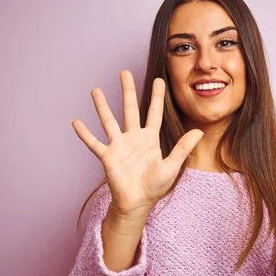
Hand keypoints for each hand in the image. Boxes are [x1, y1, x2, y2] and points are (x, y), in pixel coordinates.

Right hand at [71, 70, 203, 218]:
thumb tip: (199, 132)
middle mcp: (133, 138)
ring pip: (109, 121)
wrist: (138, 203)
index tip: (159, 80)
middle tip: (124, 72)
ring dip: (102, 106)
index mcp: (150, 139)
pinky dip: (85, 133)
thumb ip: (183, 148)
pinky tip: (76, 121)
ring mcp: (119, 145)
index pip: (154, 113)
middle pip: (130, 109)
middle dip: (128, 91)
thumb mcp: (172, 166)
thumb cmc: (155, 186)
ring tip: (95, 90)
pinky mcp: (108, 156)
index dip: (157, 97)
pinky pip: (94, 143)